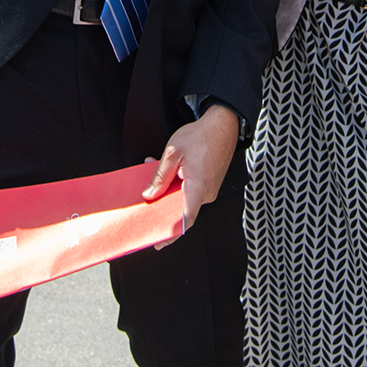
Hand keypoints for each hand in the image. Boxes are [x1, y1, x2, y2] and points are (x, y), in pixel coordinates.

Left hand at [144, 103, 240, 240]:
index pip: (185, 218)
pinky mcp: (208, 184)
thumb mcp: (172, 153)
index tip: (158, 242)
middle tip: (144, 204)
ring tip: (153, 175)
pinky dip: (176, 185)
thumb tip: (149, 195)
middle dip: (161, 205)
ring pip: (183, 198)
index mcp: (198, 187)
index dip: (172, 233)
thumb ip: (160, 176)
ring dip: (167, 191)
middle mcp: (206, 193)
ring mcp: (209, 190)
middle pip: (181, 209)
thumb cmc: (200, 136)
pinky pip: (189, 191)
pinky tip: (166, 172)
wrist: (223, 125)